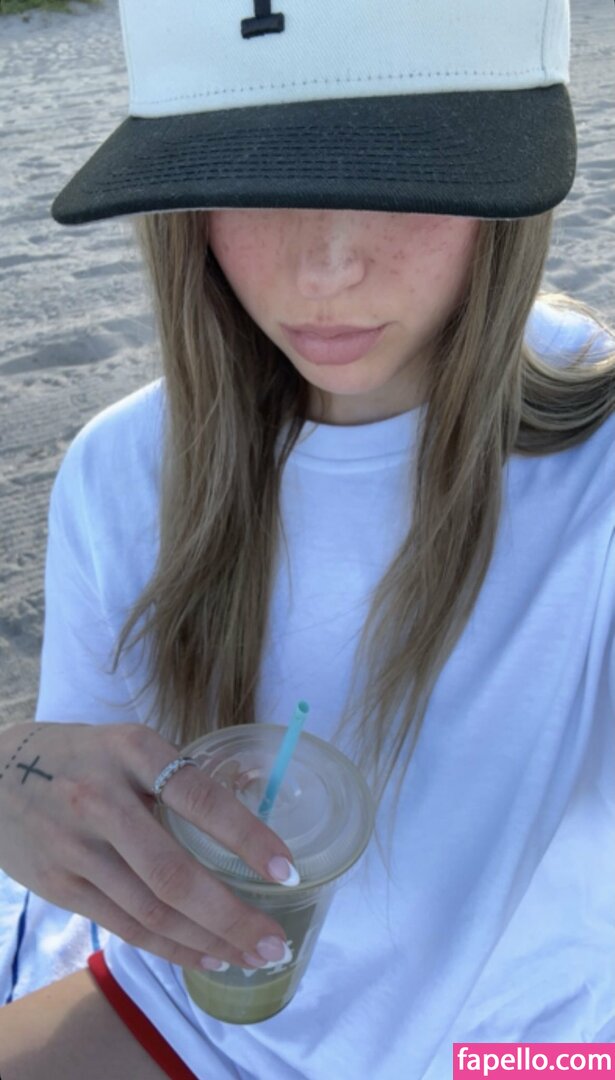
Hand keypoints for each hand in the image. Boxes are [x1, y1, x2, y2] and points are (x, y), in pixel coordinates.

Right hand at [0, 721, 297, 970]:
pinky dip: (171, 948)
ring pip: (152, 910)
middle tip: (275, 942)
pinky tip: (205, 955)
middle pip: (174, 872)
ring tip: (250, 955)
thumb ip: (182, 772)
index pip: (199, 798)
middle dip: (232, 915)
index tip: (286, 871)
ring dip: (208, 941)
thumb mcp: (128, 743)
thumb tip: (256, 794)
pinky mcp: (60, 885)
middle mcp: (103, 799)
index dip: (247, 838)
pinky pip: (125, 926)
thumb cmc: (82, 757)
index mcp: (133, 751)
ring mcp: (77, 847)